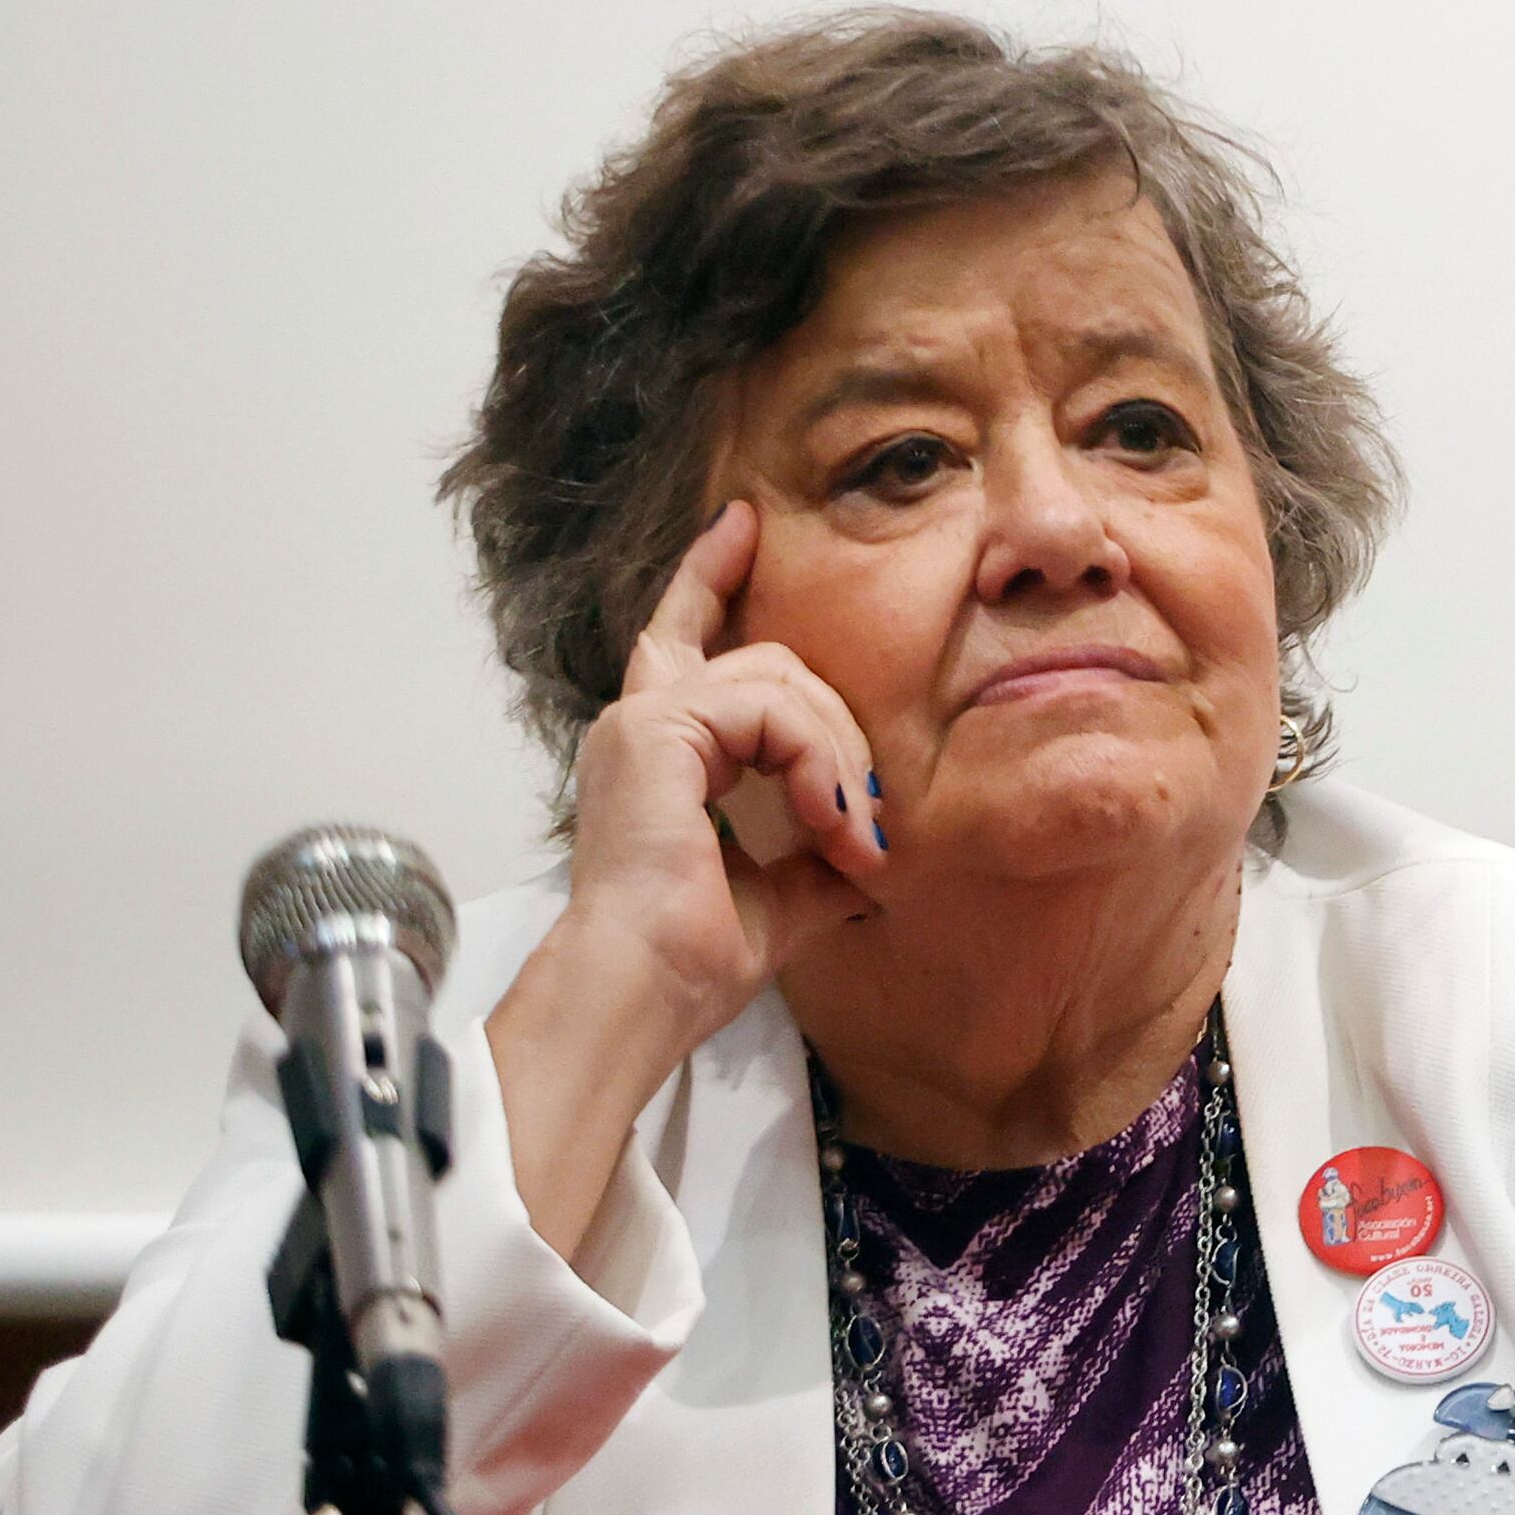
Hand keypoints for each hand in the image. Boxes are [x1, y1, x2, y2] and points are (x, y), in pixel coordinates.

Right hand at [483, 502, 890, 1260]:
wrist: (649, 990)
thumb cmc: (696, 958)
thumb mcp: (787, 893)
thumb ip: (821, 853)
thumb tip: (874, 856)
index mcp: (659, 752)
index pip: (687, 639)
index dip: (711, 577)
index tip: (743, 524)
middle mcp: (640, 723)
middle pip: (762, 656)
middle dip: (836, 727)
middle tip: (865, 818)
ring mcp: (641, 720)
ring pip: (777, 679)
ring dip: (835, 757)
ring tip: (850, 833)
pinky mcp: (655, 729)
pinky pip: (769, 707)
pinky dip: (816, 761)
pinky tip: (827, 818)